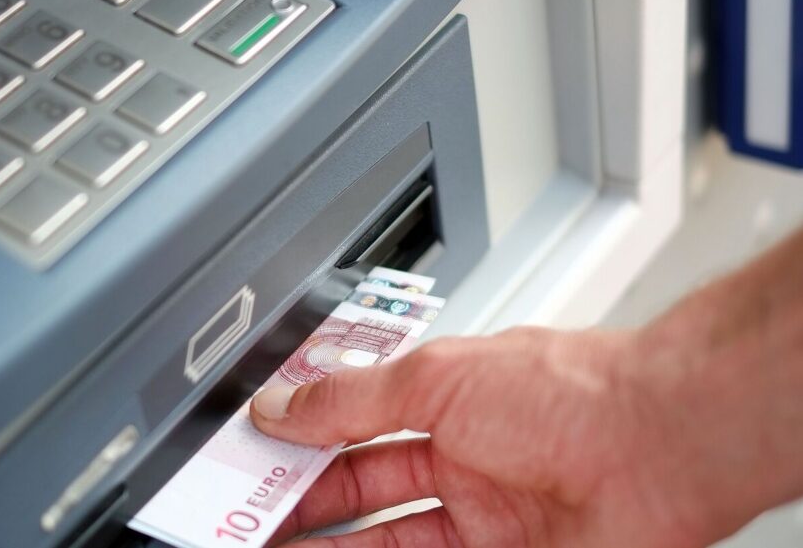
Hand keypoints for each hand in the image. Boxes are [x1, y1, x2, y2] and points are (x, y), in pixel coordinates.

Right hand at [250, 327, 711, 547]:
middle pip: (363, 493)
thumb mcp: (436, 380)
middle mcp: (462, 462)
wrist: (661, 444)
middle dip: (304, 507)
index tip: (254, 464)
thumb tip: (284, 402)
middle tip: (251, 522)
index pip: (352, 429)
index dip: (301, 446)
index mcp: (444, 405)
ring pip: (386, 543)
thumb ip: (352, 399)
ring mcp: (484, 520)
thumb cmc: (571, 391)